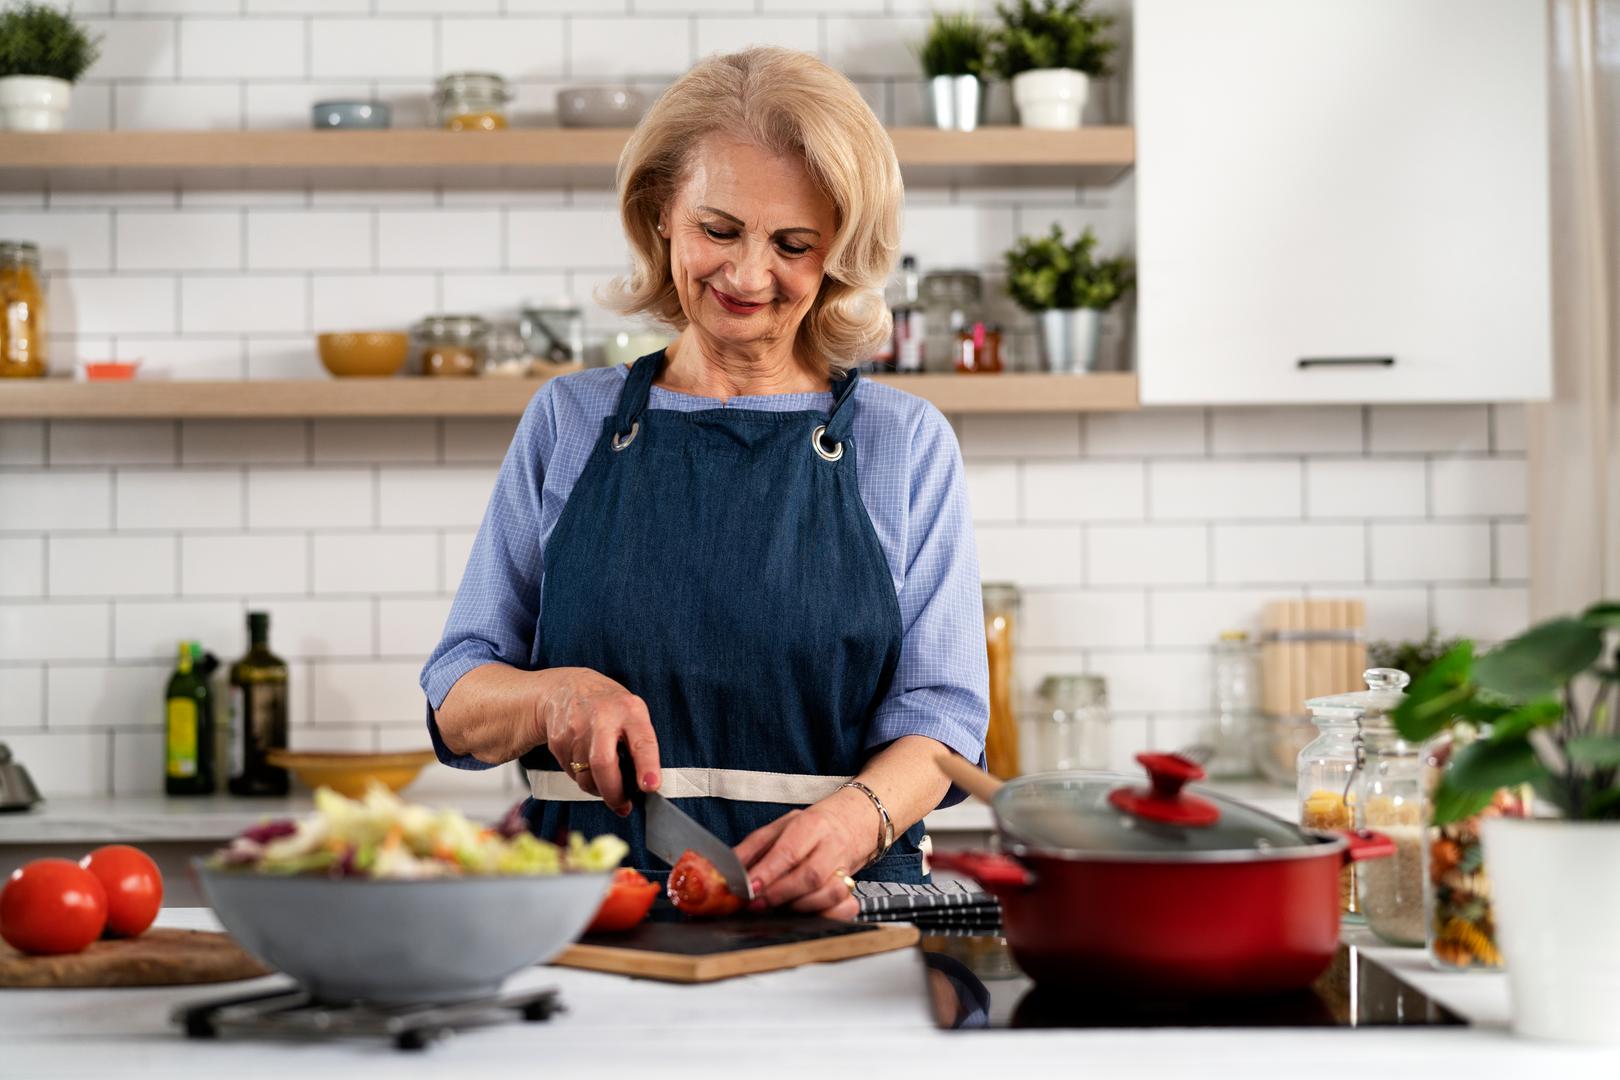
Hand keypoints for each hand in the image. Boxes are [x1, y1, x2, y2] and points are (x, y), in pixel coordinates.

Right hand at [535, 667, 659, 815]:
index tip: (651, 786)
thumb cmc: (608, 706)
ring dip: (598, 788)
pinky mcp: (558, 741)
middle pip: (604, 764)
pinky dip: (583, 778)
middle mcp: (601, 718)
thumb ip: (640, 743)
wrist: (566, 689)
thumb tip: (645, 785)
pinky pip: (572, 774)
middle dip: (614, 793)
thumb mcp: (632, 713)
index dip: (647, 767)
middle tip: (623, 805)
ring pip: (586, 776)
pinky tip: (587, 765)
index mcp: (629, 711)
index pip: (641, 741)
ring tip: (606, 781)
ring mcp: (576, 729)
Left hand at [734, 788, 875, 919]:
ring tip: (779, 909)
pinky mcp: (855, 888)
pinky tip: (808, 914)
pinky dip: (828, 916)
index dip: (768, 873)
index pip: (789, 851)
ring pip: (830, 894)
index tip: (749, 889)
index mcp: (811, 825)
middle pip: (810, 876)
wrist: (850, 823)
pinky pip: (847, 908)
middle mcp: (832, 846)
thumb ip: (751, 849)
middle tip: (756, 905)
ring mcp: (847, 868)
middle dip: (780, 895)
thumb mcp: (778, 828)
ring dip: (800, 907)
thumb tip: (724, 871)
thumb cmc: (808, 829)